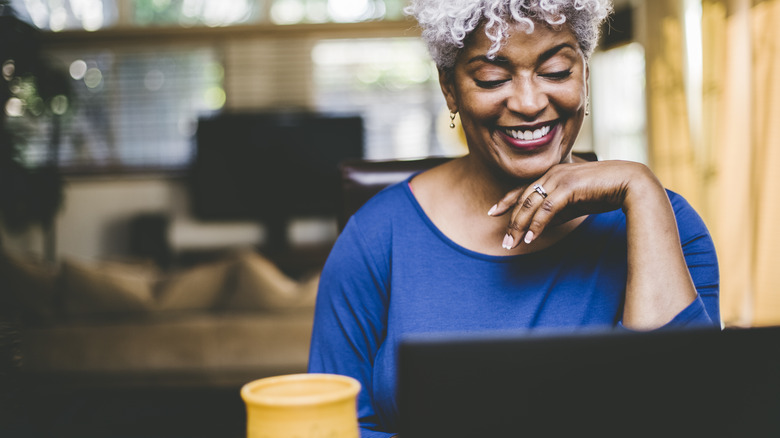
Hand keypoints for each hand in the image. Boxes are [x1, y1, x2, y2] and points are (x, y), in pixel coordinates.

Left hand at [488, 160, 658, 248]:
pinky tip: (531, 237)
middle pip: (523, 199)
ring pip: (531, 204)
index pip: (523, 189)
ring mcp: (559, 178)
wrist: (629, 182)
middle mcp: (552, 174)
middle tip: (504, 242)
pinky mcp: (569, 186)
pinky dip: (537, 224)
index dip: (506, 201)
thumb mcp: (575, 204)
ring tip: (513, 244)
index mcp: (553, 175)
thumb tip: (539, 226)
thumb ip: (557, 212)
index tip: (493, 212)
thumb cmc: (604, 191)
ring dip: (520, 226)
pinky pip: (547, 208)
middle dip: (511, 221)